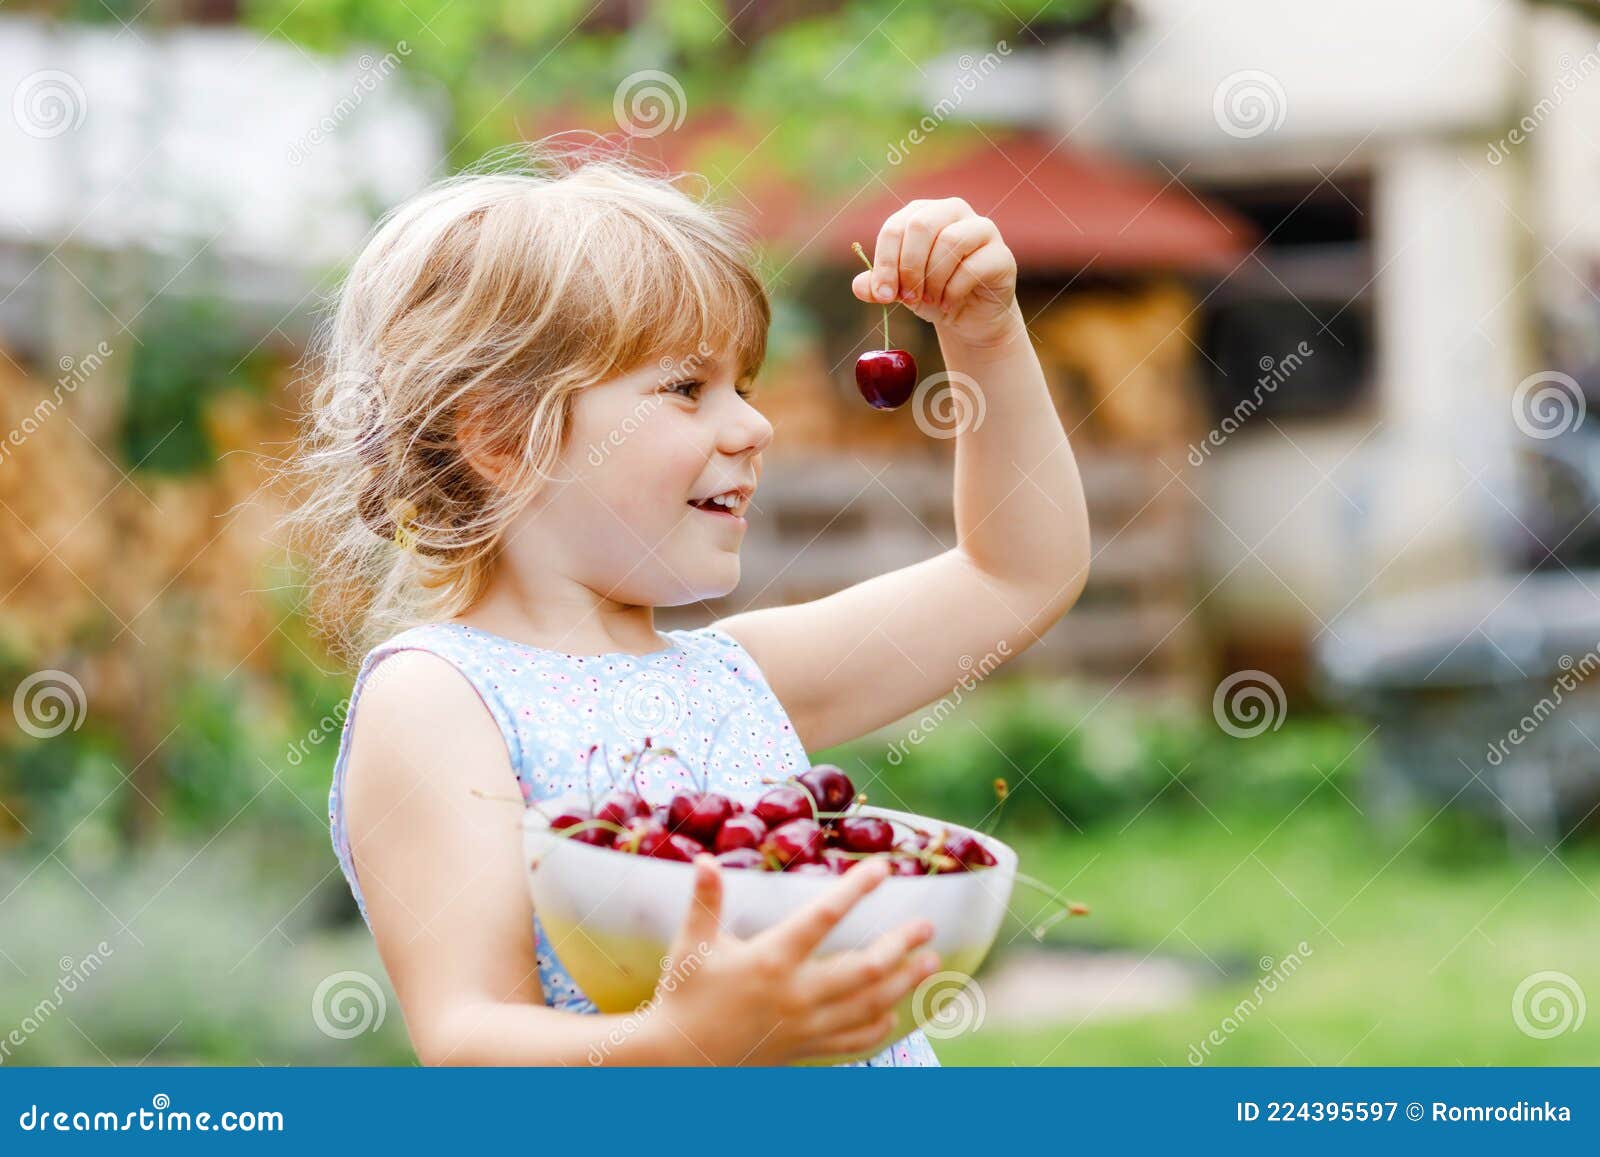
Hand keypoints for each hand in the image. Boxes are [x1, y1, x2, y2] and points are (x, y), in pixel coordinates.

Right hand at [649, 855, 939, 1064]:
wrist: (677, 1058)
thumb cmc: (684, 994)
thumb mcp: (692, 944)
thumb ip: (705, 901)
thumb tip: (705, 857)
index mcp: (771, 960)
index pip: (823, 917)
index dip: (856, 890)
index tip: (884, 868)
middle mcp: (795, 994)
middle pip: (864, 969)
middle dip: (901, 946)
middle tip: (927, 926)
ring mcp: (804, 1026)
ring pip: (868, 1006)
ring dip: (903, 983)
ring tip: (930, 963)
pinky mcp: (804, 1048)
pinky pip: (853, 1041)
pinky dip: (879, 1026)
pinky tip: (894, 1011)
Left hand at [851, 197, 1020, 348]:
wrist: (970, 318)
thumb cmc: (932, 294)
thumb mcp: (900, 290)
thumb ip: (878, 285)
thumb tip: (860, 287)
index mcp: (922, 213)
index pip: (895, 227)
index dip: (884, 263)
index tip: (882, 295)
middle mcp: (952, 211)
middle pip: (921, 226)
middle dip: (909, 268)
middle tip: (907, 298)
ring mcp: (981, 228)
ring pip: (949, 241)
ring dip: (933, 280)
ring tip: (930, 301)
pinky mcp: (1001, 254)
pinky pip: (972, 266)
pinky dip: (954, 292)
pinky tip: (949, 305)